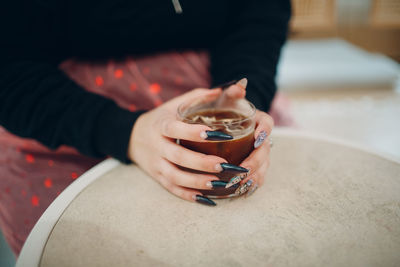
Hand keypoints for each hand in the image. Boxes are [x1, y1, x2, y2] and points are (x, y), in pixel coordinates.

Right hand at [128, 88, 229, 205]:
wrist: (132, 137)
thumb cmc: (161, 119)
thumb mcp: (174, 105)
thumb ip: (198, 97)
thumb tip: (228, 89)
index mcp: (161, 125)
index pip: (175, 129)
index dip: (192, 132)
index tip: (214, 134)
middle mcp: (156, 146)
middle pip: (177, 157)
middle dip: (201, 163)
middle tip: (225, 164)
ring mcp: (155, 164)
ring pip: (174, 177)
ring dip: (197, 182)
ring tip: (220, 184)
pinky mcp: (157, 177)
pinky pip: (172, 189)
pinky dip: (188, 196)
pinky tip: (208, 199)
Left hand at [214, 78, 273, 196]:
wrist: (226, 120)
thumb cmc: (225, 109)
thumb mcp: (227, 99)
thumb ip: (232, 93)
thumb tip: (239, 86)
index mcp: (258, 121)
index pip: (267, 124)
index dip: (265, 131)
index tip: (257, 138)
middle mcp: (261, 138)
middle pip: (265, 151)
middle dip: (255, 162)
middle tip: (242, 169)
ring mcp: (259, 153)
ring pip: (263, 167)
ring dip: (253, 177)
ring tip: (240, 184)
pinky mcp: (254, 166)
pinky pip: (257, 177)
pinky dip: (250, 185)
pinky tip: (240, 192)